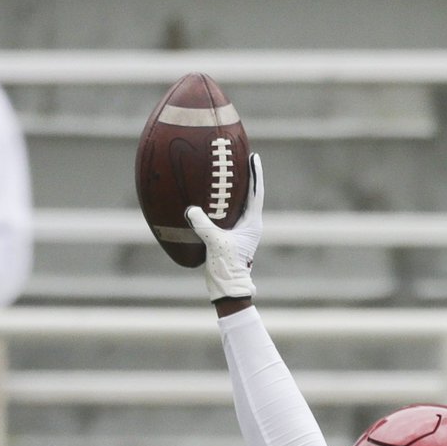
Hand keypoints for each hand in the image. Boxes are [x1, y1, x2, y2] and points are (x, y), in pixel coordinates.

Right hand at [182, 152, 265, 303]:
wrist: (227, 288)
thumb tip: (191, 209)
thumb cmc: (226, 267)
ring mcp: (240, 231)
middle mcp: (249, 224)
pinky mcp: (230, 237)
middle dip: (246, 177)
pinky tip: (213, 198)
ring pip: (239, 204)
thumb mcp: (215, 243)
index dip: (255, 174)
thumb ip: (204, 225)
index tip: (254, 157)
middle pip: (249, 194)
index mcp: (252, 223)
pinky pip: (228, 214)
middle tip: (240, 158)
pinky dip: (223, 203)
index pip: (256, 193)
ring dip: (235, 189)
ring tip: (228, 173)